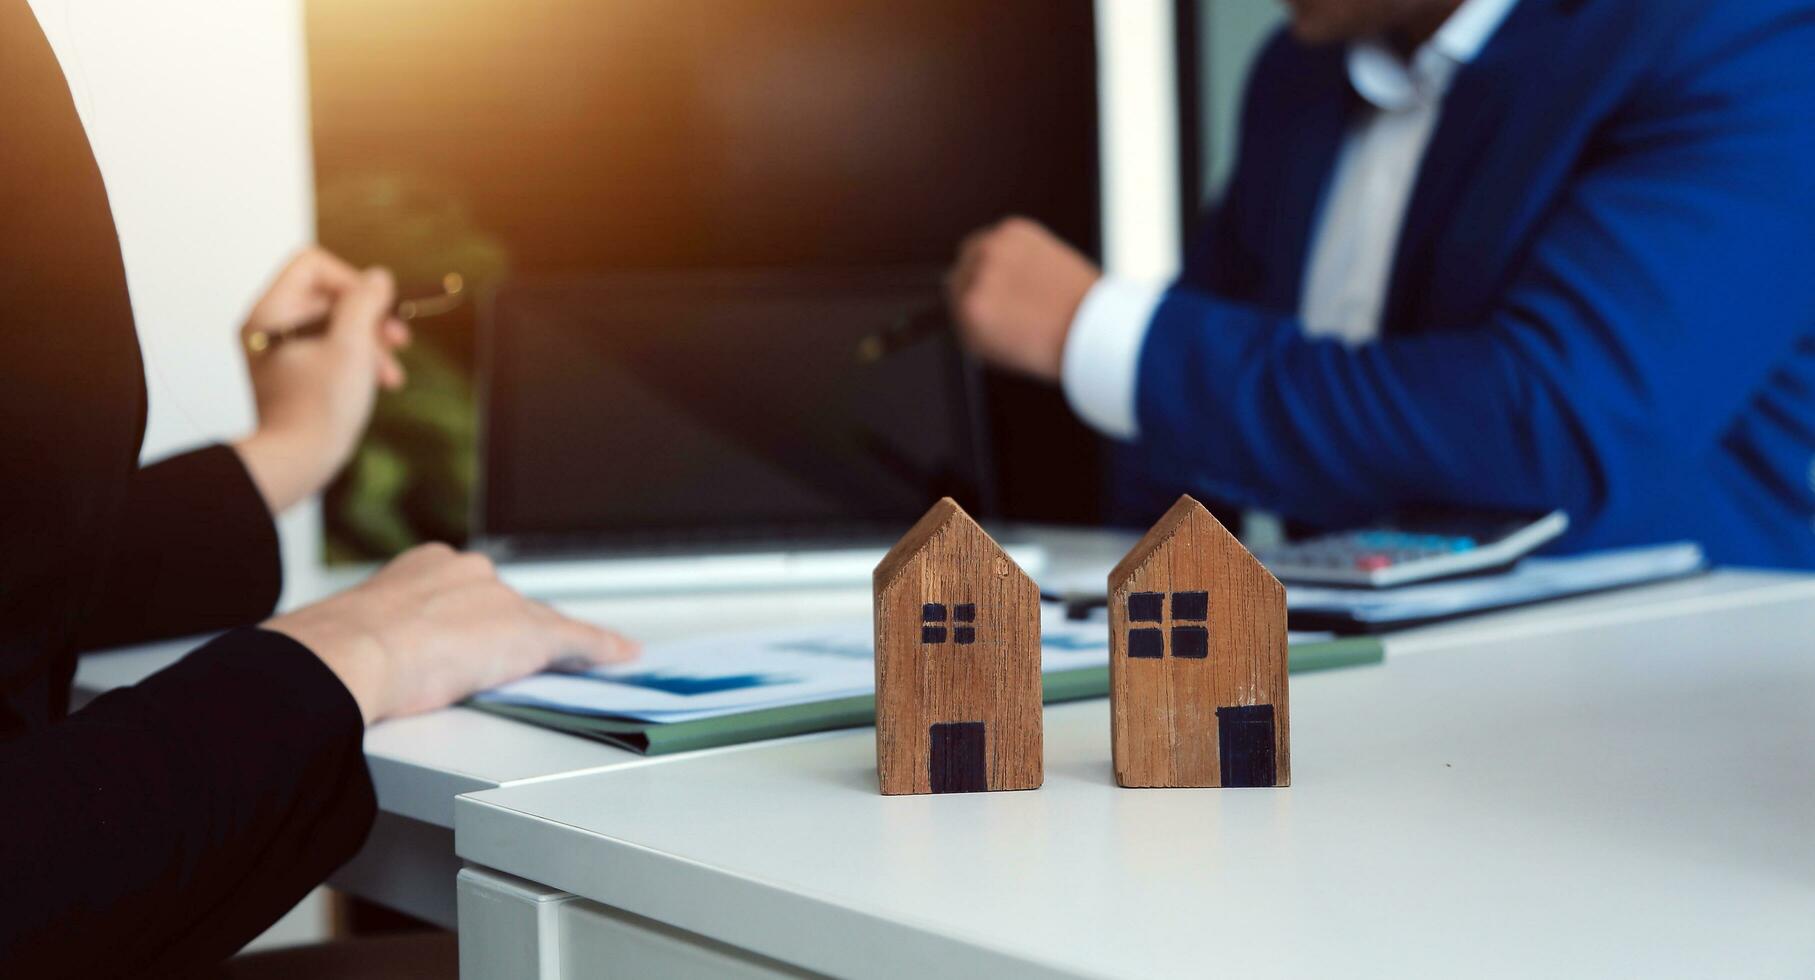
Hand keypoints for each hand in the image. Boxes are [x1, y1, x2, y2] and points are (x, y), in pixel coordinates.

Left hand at [233, 247, 411, 513]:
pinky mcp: (290, 372)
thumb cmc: (321, 407)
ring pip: (333, 325)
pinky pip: (327, 349)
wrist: (296, 461)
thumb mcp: (352, 346)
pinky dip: (355, 360)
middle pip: (328, 296)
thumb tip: (378, 277)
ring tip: (392, 376)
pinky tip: (377, 382)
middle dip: (369, 317)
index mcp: (272, 311)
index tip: (378, 310)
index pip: (314, 265)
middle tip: (400, 341)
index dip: (353, 280)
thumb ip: (365, 303)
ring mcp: (277, 350)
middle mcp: (268, 325)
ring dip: (369, 343)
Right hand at [265, 543, 639, 723]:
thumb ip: (362, 640)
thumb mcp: (346, 636)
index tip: (468, 639)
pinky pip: (577, 641)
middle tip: (497, 668)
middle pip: (507, 607)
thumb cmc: (330, 653)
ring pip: (541, 626)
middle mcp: (468, 571)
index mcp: (421, 566)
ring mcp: (500, 601)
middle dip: (506, 638)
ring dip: (553, 649)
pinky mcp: (528, 633)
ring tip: (567, 664)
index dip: (471, 623)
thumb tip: (326, 664)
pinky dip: (601, 649)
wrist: (345, 656)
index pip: (467, 593)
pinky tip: (621, 656)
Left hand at [946, 217, 1100, 381]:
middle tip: (1002, 324)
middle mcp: (989, 247)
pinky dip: (983, 347)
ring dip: (979, 324)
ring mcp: (977, 276)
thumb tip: (998, 290)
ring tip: (1020, 335)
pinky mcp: (970, 307)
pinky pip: (965, 334)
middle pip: (960, 275)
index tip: (995, 299)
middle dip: (975, 298)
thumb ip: (1019, 268)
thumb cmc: (1087, 308)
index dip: (984, 279)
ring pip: (959, 306)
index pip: (978, 252)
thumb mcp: (1052, 265)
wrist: (1095, 328)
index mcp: (1011, 233)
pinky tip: (1014, 345)